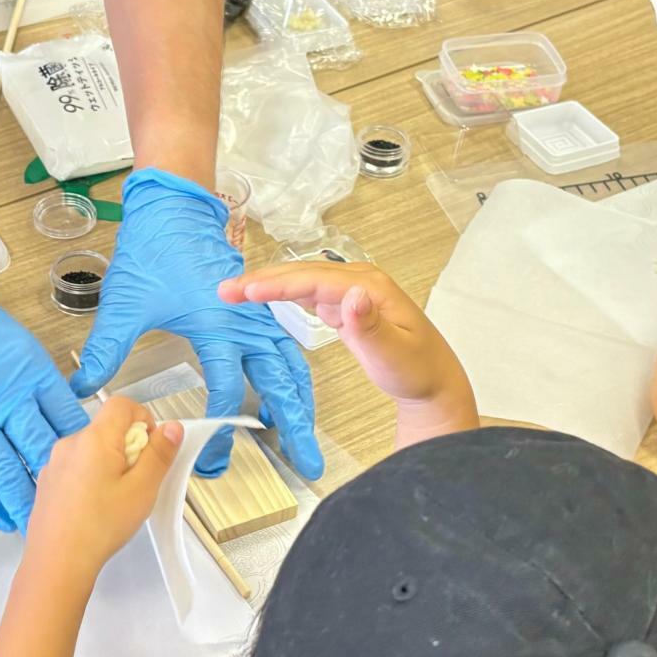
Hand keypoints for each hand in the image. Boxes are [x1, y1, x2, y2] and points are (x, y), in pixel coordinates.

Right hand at [0, 231, 88, 531]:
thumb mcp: (7, 338)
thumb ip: (28, 376)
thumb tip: (44, 407)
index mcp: (29, 371)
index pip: (66, 417)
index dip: (82, 446)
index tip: (92, 467)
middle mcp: (5, 399)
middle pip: (43, 450)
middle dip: (62, 483)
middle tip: (76, 509)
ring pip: (7, 471)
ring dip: (25, 501)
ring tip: (40, 523)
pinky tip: (1, 517)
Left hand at [24, 398, 182, 581]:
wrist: (57, 562)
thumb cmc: (101, 526)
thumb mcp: (143, 489)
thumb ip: (160, 454)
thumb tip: (172, 427)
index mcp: (94, 439)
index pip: (122, 405)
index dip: (143, 419)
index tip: (151, 449)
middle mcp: (69, 444)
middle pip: (107, 428)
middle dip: (129, 446)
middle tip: (137, 481)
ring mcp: (54, 463)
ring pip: (92, 449)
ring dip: (109, 463)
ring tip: (116, 499)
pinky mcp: (47, 483)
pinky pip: (76, 467)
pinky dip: (90, 478)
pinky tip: (95, 509)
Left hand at [70, 169, 319, 478]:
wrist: (174, 205)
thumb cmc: (155, 247)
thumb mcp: (126, 302)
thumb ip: (106, 349)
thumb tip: (84, 386)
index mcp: (217, 324)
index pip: (228, 388)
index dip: (218, 425)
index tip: (209, 453)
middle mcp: (246, 322)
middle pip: (281, 383)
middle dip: (294, 425)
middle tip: (307, 463)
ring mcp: (258, 314)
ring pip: (292, 366)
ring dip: (301, 402)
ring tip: (307, 436)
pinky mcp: (259, 307)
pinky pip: (287, 348)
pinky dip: (294, 375)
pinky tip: (293, 393)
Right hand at [222, 262, 476, 447]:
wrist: (431, 382)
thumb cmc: (417, 371)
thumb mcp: (395, 355)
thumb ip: (372, 328)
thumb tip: (355, 296)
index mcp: (370, 287)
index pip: (315, 279)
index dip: (279, 284)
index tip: (248, 291)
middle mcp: (360, 282)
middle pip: (303, 274)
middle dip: (263, 279)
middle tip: (225, 289)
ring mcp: (352, 291)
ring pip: (302, 281)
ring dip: (267, 284)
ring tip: (233, 291)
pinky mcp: (345, 305)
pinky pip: (307, 293)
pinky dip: (281, 294)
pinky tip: (261, 296)